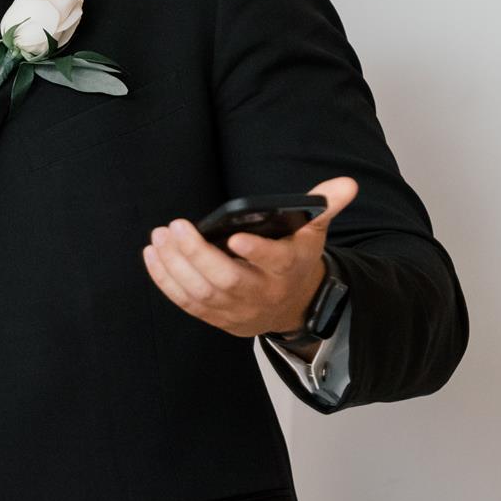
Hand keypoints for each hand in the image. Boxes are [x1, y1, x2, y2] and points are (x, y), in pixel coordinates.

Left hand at [140, 177, 357, 341]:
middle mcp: (261, 293)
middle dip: (197, 255)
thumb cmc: (295, 259)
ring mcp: (236, 309)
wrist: (292, 306)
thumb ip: (325, 205)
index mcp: (286, 269)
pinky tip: (153, 255)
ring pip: (201, 293)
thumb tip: (346, 184)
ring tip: (160, 236)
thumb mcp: (313, 232)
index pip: (274, 262)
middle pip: (226, 280)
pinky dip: (166, 281)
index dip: (256, 252)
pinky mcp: (216, 316)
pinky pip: (187, 303)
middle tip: (176, 226)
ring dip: (175, 266)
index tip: (234, 236)